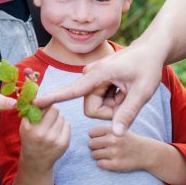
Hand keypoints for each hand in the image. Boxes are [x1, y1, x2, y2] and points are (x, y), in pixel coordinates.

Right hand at [20, 106, 70, 170]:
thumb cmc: (30, 139)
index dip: (45, 105)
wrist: (36, 162)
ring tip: (52, 126)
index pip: (45, 106)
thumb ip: (30, 111)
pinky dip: (64, 126)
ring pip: (62, 118)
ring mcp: (54, 140)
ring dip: (58, 119)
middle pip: (56, 110)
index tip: (44, 107)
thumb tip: (40, 96)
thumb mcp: (24, 126)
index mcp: (30, 128)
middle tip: (49, 117)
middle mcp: (41, 134)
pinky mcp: (63, 144)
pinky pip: (68, 126)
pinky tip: (57, 132)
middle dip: (53, 111)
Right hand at [34, 41, 164, 135]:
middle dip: (111, 110)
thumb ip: (128, 113)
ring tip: (126, 90)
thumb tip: (116, 134)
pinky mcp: (95, 81)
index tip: (35, 103)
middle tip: (128, 97)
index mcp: (98, 75)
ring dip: (113, 104)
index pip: (72, 91)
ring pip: (97, 106)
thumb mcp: (143, 92)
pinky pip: (100, 100)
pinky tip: (123, 88)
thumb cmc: (148, 67)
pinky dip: (113, 99)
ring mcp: (92, 78)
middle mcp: (90, 75)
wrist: (150, 50)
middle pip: (92, 109)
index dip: (53, 98)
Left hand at [87, 125, 149, 171]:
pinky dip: (101, 163)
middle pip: (91, 144)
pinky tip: (108, 161)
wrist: (145, 153)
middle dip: (94, 147)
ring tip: (106, 154)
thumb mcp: (119, 129)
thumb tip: (85, 136)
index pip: (91, 133)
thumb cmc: (128, 140)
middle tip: (103, 148)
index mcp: (114, 129)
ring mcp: (115, 153)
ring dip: (97, 155)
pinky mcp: (116, 164)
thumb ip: (103, 130)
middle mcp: (114, 140)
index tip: (100, 139)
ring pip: (94, 155)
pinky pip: (99, 164)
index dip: (94, 136)